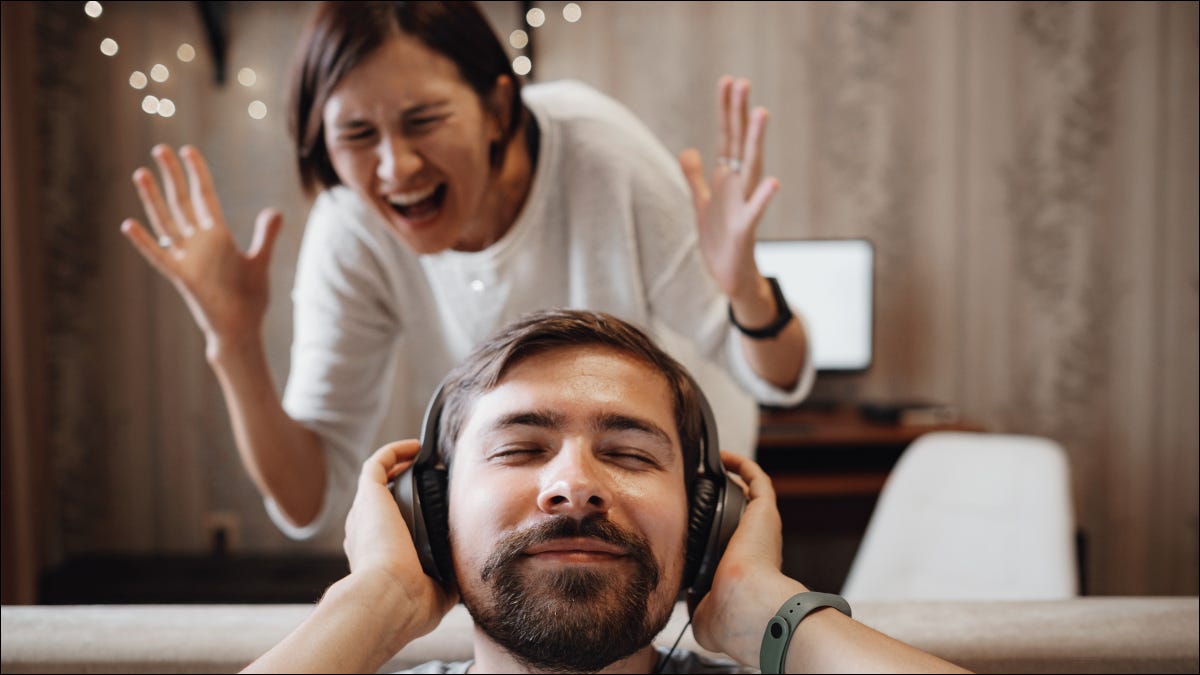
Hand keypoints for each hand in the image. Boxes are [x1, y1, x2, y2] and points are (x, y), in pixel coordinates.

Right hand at [120, 144, 281, 359]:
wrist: (241, 328)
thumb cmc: (250, 298)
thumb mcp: (260, 262)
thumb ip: (266, 236)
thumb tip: (273, 210)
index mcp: (218, 236)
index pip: (204, 196)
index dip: (197, 173)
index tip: (188, 150)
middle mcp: (199, 242)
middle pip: (181, 202)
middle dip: (171, 175)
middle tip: (159, 148)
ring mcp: (188, 258)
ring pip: (166, 221)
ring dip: (153, 198)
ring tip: (141, 173)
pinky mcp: (181, 276)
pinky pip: (159, 255)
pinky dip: (145, 241)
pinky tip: (129, 224)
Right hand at [345, 441, 456, 636]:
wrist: (389, 599)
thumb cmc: (410, 605)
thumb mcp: (436, 594)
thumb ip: (448, 579)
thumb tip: (465, 569)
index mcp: (375, 559)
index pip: (385, 532)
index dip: (406, 518)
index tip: (432, 511)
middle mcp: (364, 534)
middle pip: (380, 503)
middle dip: (402, 490)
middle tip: (435, 482)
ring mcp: (364, 513)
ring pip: (377, 481)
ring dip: (400, 468)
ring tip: (426, 461)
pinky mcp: (369, 495)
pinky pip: (377, 463)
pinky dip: (395, 452)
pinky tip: (417, 448)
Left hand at [679, 76, 777, 302]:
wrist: (729, 276)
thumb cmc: (719, 238)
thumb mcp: (702, 202)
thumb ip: (695, 176)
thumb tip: (688, 150)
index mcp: (727, 177)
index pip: (727, 136)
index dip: (726, 110)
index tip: (728, 80)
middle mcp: (739, 185)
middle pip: (740, 143)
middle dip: (741, 113)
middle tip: (743, 82)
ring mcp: (745, 205)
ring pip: (752, 168)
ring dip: (757, 141)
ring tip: (762, 112)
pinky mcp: (746, 229)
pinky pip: (757, 210)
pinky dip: (765, 197)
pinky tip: (774, 181)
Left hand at [691, 451, 801, 663]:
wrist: (748, 606)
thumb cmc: (732, 618)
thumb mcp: (705, 615)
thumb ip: (696, 603)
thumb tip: (688, 598)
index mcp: (745, 570)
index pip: (729, 546)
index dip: (713, 534)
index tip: (691, 525)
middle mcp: (757, 546)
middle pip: (738, 516)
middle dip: (719, 503)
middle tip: (692, 490)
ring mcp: (762, 527)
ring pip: (749, 495)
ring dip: (731, 481)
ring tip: (706, 470)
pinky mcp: (764, 510)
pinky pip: (756, 479)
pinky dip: (741, 465)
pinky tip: (721, 457)